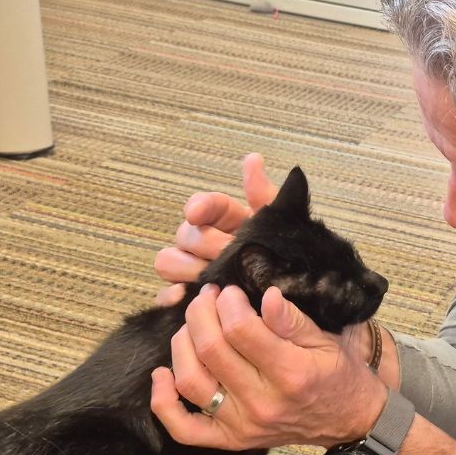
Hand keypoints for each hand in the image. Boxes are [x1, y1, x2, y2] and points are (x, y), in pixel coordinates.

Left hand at [150, 284, 387, 450]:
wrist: (351, 420)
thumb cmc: (339, 373)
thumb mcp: (327, 339)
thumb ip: (293, 320)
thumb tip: (266, 295)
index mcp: (291, 373)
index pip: (241, 330)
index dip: (228, 303)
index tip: (230, 290)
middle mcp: (263, 403)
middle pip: (211, 351)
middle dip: (201, 314)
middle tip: (207, 296)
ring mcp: (243, 425)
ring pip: (191, 382)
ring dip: (182, 345)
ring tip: (192, 324)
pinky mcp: (231, 439)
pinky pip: (184, 428)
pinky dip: (164, 403)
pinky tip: (162, 374)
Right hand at [153, 153, 276, 305]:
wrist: (289, 289)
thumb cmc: (279, 252)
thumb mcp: (278, 224)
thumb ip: (264, 194)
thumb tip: (253, 158)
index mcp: (224, 218)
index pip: (204, 204)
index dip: (199, 206)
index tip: (197, 213)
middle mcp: (202, 240)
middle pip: (184, 235)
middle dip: (203, 244)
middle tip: (224, 256)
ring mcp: (190, 267)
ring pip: (167, 260)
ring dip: (186, 267)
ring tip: (210, 278)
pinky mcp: (185, 295)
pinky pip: (166, 293)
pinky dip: (174, 295)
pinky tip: (191, 296)